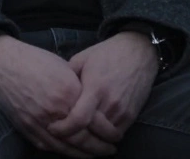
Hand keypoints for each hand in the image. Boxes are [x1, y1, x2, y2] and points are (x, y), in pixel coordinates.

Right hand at [0, 36, 111, 157]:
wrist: (2, 63)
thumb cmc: (33, 60)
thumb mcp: (63, 68)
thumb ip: (78, 89)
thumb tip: (92, 105)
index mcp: (68, 92)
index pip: (95, 121)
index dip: (109, 132)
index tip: (116, 135)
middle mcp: (56, 109)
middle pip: (84, 139)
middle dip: (100, 148)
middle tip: (110, 150)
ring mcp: (39, 121)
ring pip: (67, 147)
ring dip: (84, 154)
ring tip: (95, 155)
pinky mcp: (27, 127)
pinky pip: (48, 146)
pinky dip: (63, 152)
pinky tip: (72, 152)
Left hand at [49, 32, 157, 148]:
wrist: (138, 52)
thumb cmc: (106, 53)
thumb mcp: (81, 59)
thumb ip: (67, 78)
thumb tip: (51, 92)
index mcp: (94, 88)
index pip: (79, 119)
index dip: (64, 129)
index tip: (52, 129)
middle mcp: (110, 103)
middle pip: (91, 132)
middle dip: (75, 138)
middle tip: (61, 137)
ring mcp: (123, 111)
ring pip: (104, 137)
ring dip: (91, 139)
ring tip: (77, 135)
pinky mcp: (132, 115)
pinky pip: (117, 133)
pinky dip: (105, 136)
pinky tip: (94, 131)